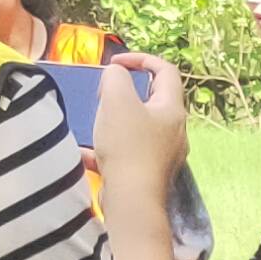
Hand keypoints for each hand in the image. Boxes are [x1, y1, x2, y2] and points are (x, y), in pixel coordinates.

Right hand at [87, 50, 187, 197]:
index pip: (165, 71)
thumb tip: (116, 75)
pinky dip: (106, 150)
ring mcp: (163, 154)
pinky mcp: (148, 173)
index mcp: (172, 110)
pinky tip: (86, 153)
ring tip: (96, 123)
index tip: (116, 62)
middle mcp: (174, 132)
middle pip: (152, 100)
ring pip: (137, 127)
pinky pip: (126, 153)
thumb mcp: (117, 100)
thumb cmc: (127, 147)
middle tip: (104, 96)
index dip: (141, 58)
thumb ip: (115, 78)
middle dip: (124, 92)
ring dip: (114, 121)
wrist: (132, 200)